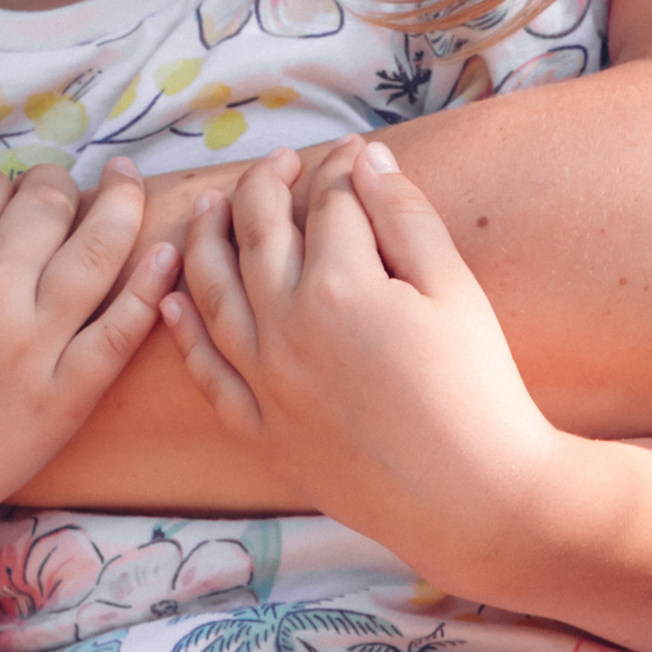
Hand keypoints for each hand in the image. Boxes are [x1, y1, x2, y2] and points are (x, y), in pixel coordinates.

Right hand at [0, 159, 172, 557]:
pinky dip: (149, 287)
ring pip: (98, 251)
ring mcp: (38, 348)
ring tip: (127, 181)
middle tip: (53, 188)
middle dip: (52, 183)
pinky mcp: (69, 397)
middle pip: (46, 206)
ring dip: (120, 204)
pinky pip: (121, 331)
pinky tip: (166, 253)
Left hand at [161, 141, 549, 586]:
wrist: (471, 499)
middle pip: (257, 233)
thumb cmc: (476, 389)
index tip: (353, 152)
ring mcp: (264, 382)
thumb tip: (365, 159)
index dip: (341, 168)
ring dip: (205, 240)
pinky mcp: (261, 431)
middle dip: (265, 185)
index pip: (327, 203)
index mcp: (338, 284)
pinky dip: (185, 330)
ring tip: (208, 208)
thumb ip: (405, 215)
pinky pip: (207, 371)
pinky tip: (175, 300)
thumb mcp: (454, 288)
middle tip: (280, 163)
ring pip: (212, 292)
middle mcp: (284, 326)